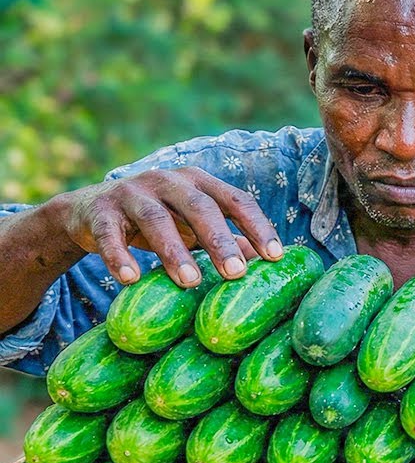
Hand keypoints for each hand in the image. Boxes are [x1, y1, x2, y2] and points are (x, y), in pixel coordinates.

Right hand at [48, 167, 282, 287]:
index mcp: (199, 182)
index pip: (235, 200)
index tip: (276, 256)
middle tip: (236, 274)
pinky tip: (130, 279)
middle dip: (220, 240)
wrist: (89, 211)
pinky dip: (119, 255)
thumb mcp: (194, 225)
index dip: (257, 226)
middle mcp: (168, 180)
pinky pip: (108, 234)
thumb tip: (271, 262)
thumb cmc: (159, 220)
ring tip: (191, 282)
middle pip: (199, 206)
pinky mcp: (99, 211)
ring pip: (156, 219)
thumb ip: (229, 238)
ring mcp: (131, 192)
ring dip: (174, 250)